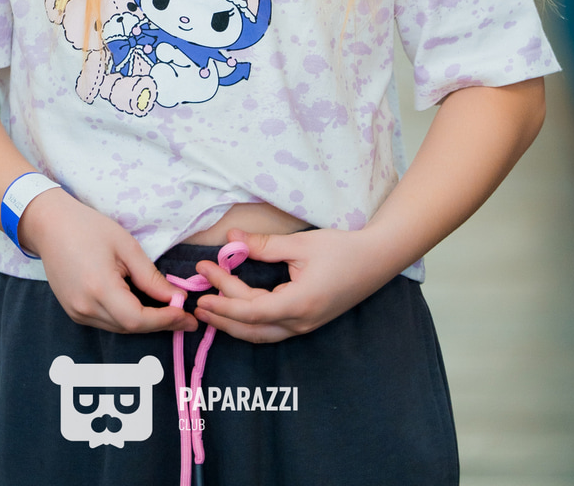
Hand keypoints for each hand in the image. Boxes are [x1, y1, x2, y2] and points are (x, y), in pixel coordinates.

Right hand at [20, 188, 197, 334]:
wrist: (50, 225)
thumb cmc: (89, 227)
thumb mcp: (126, 246)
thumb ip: (150, 277)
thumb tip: (175, 298)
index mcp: (99, 288)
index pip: (138, 319)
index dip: (165, 320)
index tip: (186, 314)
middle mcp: (85, 307)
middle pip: (130, 328)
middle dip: (160, 324)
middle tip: (186, 318)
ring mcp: (76, 312)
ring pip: (118, 328)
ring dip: (145, 323)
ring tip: (169, 313)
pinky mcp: (73, 311)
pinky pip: (106, 322)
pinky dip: (127, 318)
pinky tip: (142, 308)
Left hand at [193, 226, 389, 342]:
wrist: (376, 260)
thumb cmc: (342, 249)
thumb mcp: (301, 244)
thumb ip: (263, 246)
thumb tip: (231, 240)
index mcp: (299, 304)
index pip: (250, 310)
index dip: (223, 297)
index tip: (204, 279)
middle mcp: (300, 322)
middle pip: (251, 326)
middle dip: (221, 314)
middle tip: (197, 298)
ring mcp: (304, 326)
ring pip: (260, 333)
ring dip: (232, 324)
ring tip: (209, 311)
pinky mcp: (306, 322)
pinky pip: (271, 329)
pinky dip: (249, 323)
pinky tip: (235, 313)